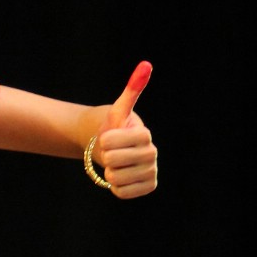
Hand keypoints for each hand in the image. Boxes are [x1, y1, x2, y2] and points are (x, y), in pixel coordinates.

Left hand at [92, 61, 157, 198]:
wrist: (117, 150)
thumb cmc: (115, 128)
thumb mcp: (119, 110)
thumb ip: (132, 89)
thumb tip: (146, 64)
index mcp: (145, 135)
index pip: (110, 142)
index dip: (103, 141)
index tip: (108, 137)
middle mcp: (152, 153)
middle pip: (112, 161)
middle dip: (106, 157)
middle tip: (112, 152)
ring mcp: (152, 171)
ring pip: (116, 179)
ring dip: (110, 172)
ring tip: (117, 164)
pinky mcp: (149, 187)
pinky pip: (121, 192)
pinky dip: (115, 187)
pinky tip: (122, 177)